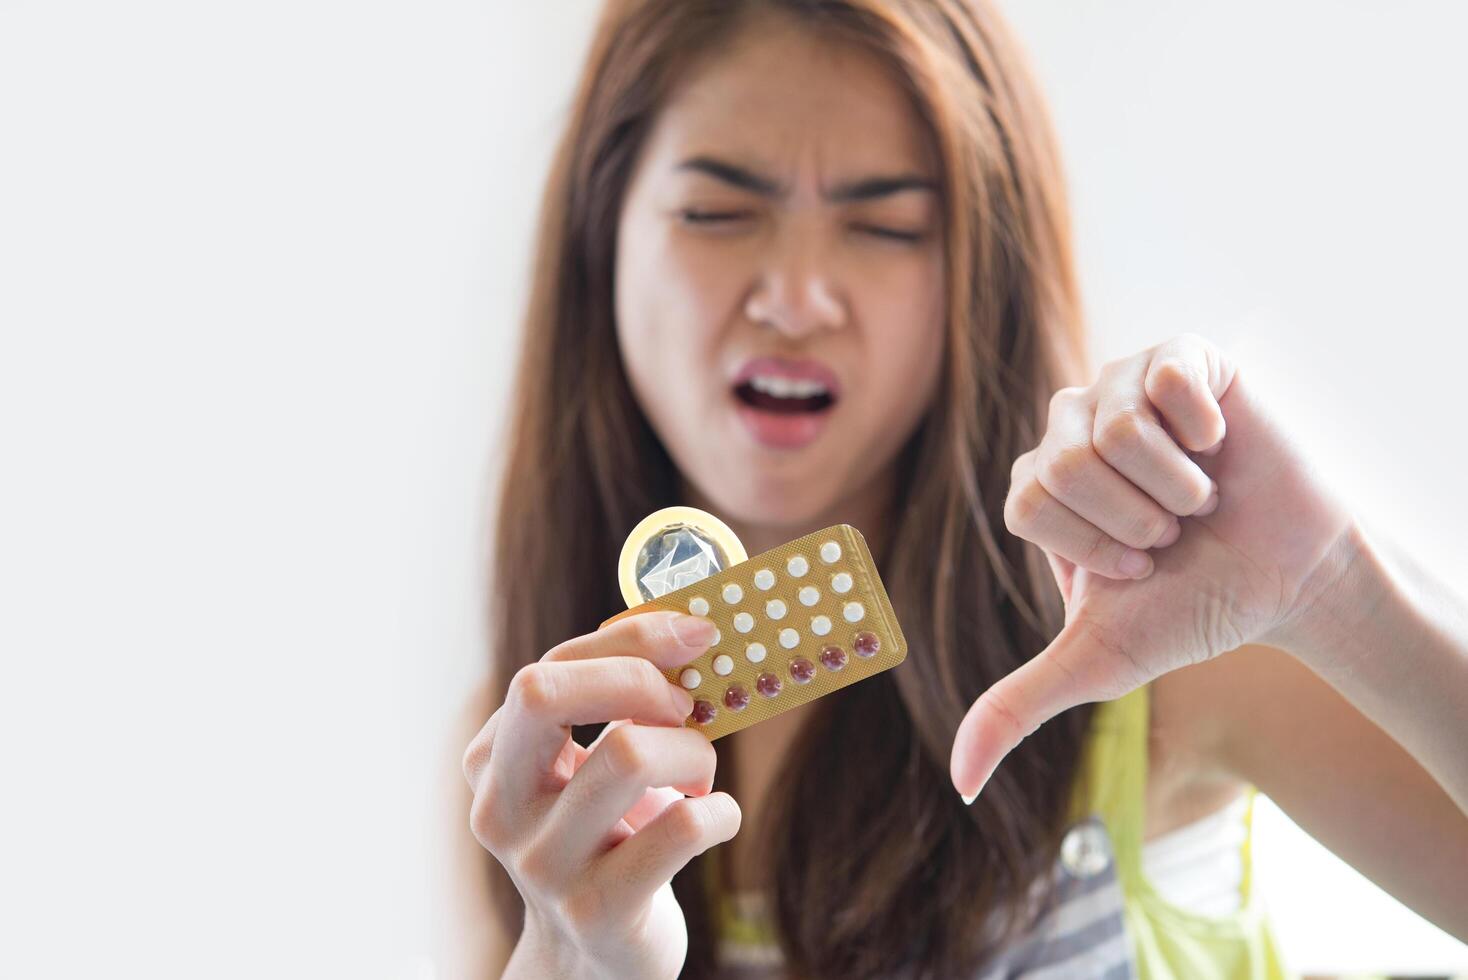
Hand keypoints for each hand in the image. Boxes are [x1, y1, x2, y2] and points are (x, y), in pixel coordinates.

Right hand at [462, 612, 740, 979]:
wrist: (595, 960)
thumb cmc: (607, 840)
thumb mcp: (590, 770)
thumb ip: (616, 704)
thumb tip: (686, 630)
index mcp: (494, 760)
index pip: (548, 668)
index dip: (631, 639)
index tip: (695, 634)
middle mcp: (502, 808)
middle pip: (545, 692)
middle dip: (639, 679)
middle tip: (686, 707)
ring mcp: (544, 864)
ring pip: (627, 753)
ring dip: (692, 751)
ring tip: (699, 775)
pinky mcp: (598, 910)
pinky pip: (680, 828)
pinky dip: (719, 811)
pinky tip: (715, 819)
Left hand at [950, 334, 1353, 799]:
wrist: (1287, 579)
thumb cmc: (1188, 610)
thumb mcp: (1096, 662)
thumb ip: (1017, 707)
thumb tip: (961, 784)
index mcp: (1035, 485)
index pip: (1028, 502)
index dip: (1093, 547)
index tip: (1139, 567)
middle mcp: (1066, 425)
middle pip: (1064, 463)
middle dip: (1135, 520)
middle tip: (1173, 532)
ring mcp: (1120, 384)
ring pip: (1115, 426)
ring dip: (1176, 484)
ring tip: (1199, 497)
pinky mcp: (1179, 356)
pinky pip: (1166, 376)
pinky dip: (1204, 427)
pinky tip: (1219, 445)